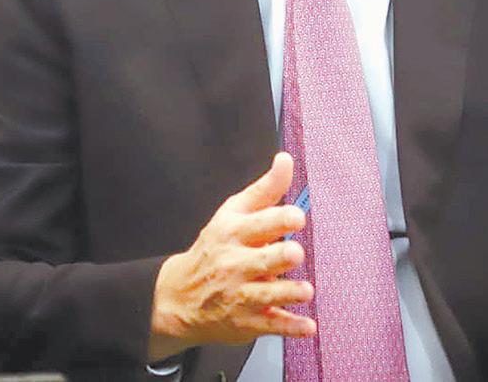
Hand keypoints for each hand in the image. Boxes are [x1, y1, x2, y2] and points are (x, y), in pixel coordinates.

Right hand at [148, 152, 314, 361]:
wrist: (179, 297)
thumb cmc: (215, 249)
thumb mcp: (232, 214)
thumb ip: (265, 189)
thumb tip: (286, 160)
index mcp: (234, 233)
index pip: (260, 223)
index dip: (282, 219)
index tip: (297, 217)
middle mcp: (236, 264)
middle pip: (265, 260)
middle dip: (283, 256)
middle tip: (294, 254)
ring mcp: (241, 295)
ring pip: (270, 295)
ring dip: (291, 292)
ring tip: (305, 290)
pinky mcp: (247, 322)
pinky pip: (272, 325)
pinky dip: (291, 327)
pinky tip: (309, 326)